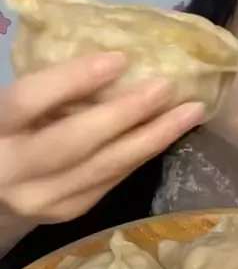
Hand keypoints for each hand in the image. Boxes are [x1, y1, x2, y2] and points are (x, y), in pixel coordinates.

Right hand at [0, 53, 203, 224]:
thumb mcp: (14, 107)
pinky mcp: (69, 212)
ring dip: (152, 138)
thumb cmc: (10, 130)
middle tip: (166, 86)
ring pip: (104, 168)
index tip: (119, 58)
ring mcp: (43, 198)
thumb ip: (49, 88)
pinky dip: (143, 153)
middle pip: (73, 142)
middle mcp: (14, 170)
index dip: (73, 78)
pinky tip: (170, 132)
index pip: (30, 101)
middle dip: (125, 114)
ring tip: (189, 110)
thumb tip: (115, 56)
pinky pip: (113, 179)